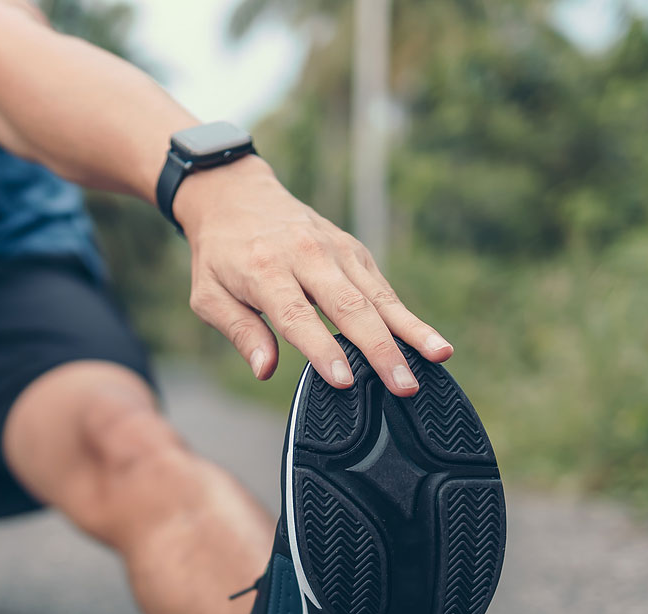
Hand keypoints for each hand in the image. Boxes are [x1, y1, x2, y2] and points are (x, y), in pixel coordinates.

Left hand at [172, 155, 452, 395]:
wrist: (235, 195)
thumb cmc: (220, 254)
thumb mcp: (207, 295)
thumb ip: (239, 331)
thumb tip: (264, 369)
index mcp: (265, 269)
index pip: (298, 315)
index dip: (322, 350)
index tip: (344, 380)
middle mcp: (307, 255)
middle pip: (349, 306)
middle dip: (380, 349)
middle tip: (403, 384)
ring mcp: (336, 250)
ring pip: (378, 295)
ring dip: (410, 330)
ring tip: (440, 357)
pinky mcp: (353, 250)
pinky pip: (382, 288)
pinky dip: (406, 316)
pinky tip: (430, 341)